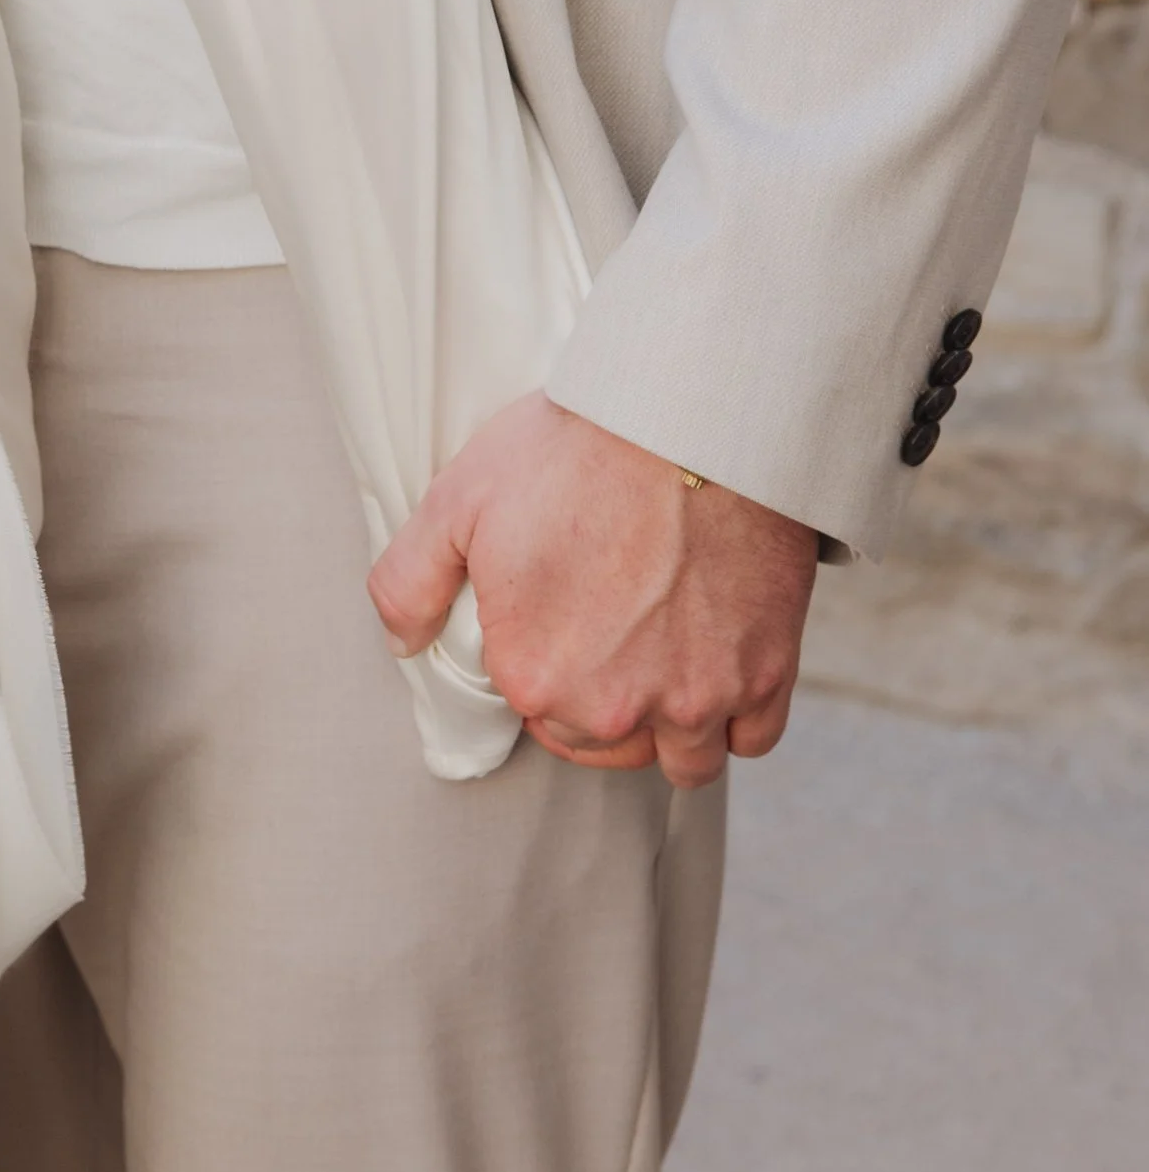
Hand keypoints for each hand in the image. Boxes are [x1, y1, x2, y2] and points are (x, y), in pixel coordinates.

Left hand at [367, 395, 819, 788]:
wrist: (692, 414)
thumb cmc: (574, 450)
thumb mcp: (456, 501)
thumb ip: (409, 584)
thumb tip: (403, 643)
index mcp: (536, 677)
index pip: (528, 709)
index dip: (538, 661)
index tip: (555, 614)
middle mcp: (618, 708)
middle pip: (602, 743)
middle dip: (598, 704)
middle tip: (605, 631)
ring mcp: (700, 696)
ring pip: (682, 757)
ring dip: (668, 726)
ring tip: (660, 661)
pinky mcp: (768, 673)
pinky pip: (753, 737)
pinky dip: (736, 717)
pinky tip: (717, 668)